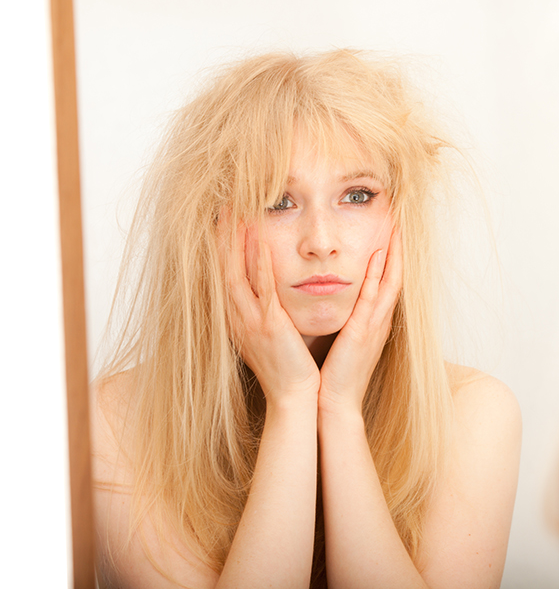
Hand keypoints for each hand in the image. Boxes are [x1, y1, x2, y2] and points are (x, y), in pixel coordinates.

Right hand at [218, 209, 319, 405]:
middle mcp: (237, 317)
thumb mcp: (268, 335)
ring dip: (236, 242)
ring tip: (236, 213)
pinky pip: (263, 289)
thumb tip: (264, 294)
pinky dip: (260, 263)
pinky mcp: (270, 326)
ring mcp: (251, 321)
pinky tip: (262, 242)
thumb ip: (264, 312)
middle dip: (222, 237)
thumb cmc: (286, 367)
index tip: (220, 220)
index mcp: (237, 319)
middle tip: (222, 207)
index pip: (223, 274)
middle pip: (223, 268)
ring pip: (237, 273)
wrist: (293, 396)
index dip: (220, 247)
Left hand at [318, 229, 402, 415]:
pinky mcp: (362, 333)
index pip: (389, 281)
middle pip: (396, 276)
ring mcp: (375, 326)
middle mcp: (380, 320)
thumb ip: (348, 321)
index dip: (393, 256)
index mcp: (375, 322)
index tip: (392, 230)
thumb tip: (343, 303)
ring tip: (397, 228)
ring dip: (394, 254)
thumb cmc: (336, 375)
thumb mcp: (345, 341)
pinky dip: (378, 275)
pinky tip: (378, 255)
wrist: (335, 404)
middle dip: (399, 248)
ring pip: (390, 282)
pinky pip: (373, 298)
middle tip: (401, 220)